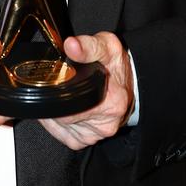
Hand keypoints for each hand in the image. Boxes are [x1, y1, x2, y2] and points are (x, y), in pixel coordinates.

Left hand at [39, 32, 133, 148]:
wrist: (130, 84)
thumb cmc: (116, 66)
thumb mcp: (106, 47)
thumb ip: (87, 45)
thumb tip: (71, 45)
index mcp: (112, 102)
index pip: (68, 105)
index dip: (56, 93)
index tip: (57, 82)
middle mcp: (105, 123)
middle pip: (61, 116)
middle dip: (55, 100)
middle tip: (64, 85)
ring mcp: (96, 134)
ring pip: (59, 126)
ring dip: (56, 112)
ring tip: (69, 95)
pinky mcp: (87, 140)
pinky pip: (62, 134)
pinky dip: (58, 123)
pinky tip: (68, 109)